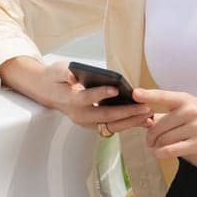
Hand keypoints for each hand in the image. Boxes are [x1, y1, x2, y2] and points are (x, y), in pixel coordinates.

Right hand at [0, 57, 153, 135]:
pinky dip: (128, 124)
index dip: (101, 94)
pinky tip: (143, 120)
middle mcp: (79, 115)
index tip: (116, 89)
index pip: (87, 98)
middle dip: (126, 113)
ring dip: (131, 122)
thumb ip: (66, 73)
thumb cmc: (56, 78)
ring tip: (148, 115)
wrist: (48, 92)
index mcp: (70, 100)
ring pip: (111, 126)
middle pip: (105, 116)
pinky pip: (113, 127)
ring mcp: (86, 123)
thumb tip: (73, 76)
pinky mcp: (93, 125)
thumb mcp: (58, 70)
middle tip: (144, 108)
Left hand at [136, 88, 196, 161]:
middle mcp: (189, 111)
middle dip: (150, 135)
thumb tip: (148, 120)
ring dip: (155, 146)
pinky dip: (162, 153)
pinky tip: (160, 154)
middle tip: (149, 140)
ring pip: (164, 139)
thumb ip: (171, 113)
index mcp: (186, 99)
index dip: (147, 95)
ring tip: (155, 148)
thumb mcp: (193, 107)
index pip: (163, 96)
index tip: (135, 94)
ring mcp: (195, 127)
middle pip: (158, 125)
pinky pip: (172, 150)